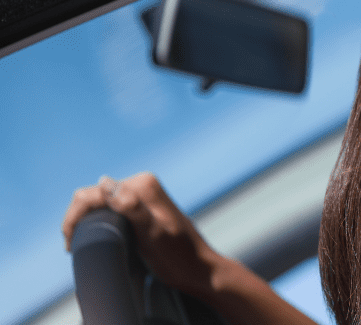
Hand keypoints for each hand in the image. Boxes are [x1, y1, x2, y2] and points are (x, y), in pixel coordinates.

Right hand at [62, 172, 221, 297]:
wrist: (198, 270)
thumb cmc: (178, 256)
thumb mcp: (153, 234)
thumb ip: (131, 207)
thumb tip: (104, 182)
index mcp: (143, 185)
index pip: (93, 194)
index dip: (75, 218)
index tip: (70, 245)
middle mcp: (142, 184)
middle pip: (94, 197)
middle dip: (78, 220)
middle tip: (72, 247)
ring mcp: (141, 195)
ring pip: (100, 203)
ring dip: (87, 222)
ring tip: (80, 246)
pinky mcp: (141, 207)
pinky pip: (110, 209)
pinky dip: (98, 223)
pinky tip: (97, 240)